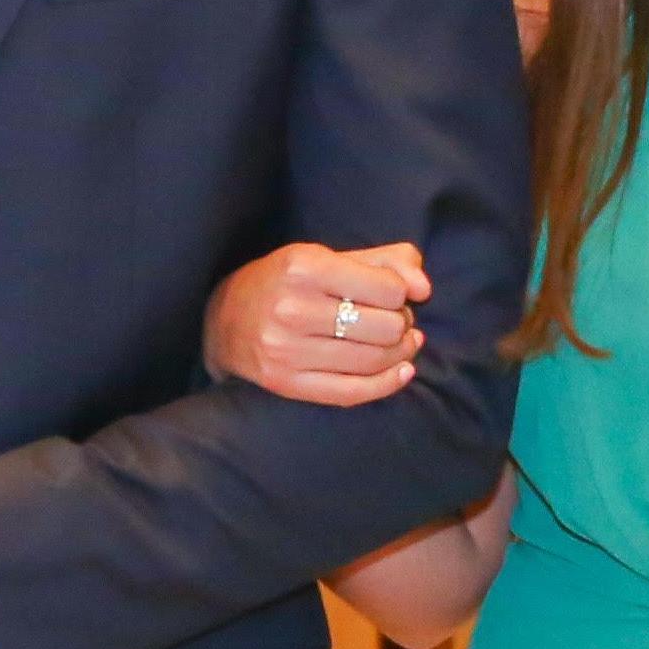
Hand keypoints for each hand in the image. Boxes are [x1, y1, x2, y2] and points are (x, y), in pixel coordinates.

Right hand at [208, 241, 429, 403]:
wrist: (224, 321)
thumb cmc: (285, 282)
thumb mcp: (327, 256)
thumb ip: (383, 261)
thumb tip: (424, 288)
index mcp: (304, 267)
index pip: (386, 289)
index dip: (402, 294)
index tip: (395, 295)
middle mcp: (293, 309)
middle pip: (384, 327)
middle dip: (402, 324)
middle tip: (397, 321)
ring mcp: (288, 351)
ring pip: (373, 360)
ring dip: (400, 352)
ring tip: (402, 343)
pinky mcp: (287, 383)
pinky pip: (353, 392)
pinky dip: (387, 384)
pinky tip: (402, 371)